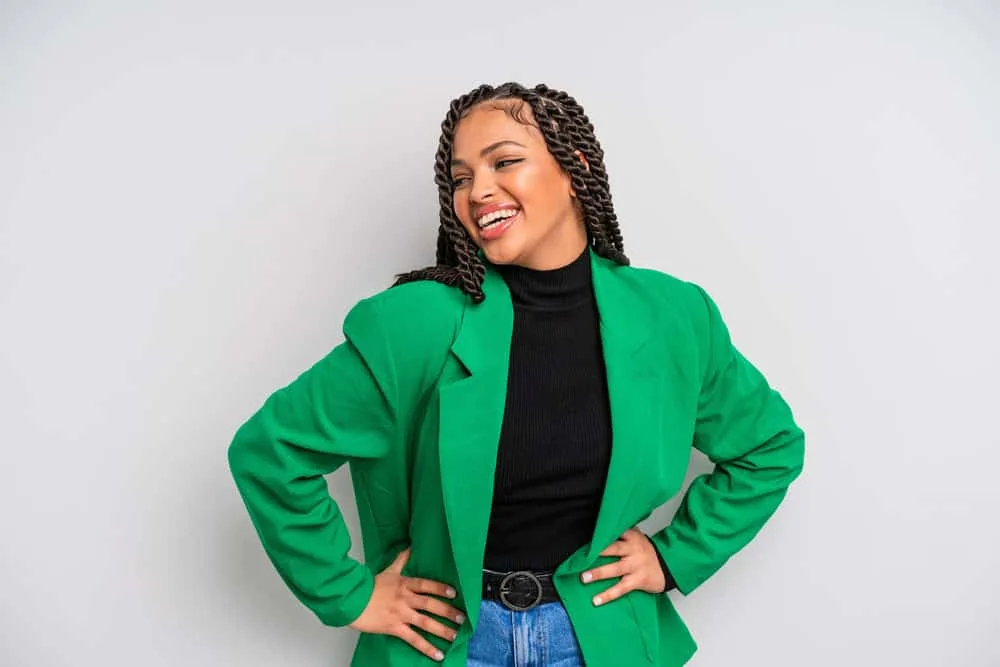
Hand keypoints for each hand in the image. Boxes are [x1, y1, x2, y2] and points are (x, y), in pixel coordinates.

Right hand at [350, 548, 464, 661]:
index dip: (440, 588)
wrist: (351, 600)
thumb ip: (401, 560)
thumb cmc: (368, 586)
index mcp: (404, 584)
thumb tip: (410, 547)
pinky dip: (426, 647)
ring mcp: (401, 614)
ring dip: (442, 630)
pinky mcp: (394, 628)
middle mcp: (405, 599)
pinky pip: (414, 639)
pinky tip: (438, 654)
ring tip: (454, 635)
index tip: (454, 593)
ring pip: (425, 622)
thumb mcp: (388, 571)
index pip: (426, 585)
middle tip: (461, 618)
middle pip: (430, 604)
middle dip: (447, 611)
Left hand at [580, 528, 665, 605]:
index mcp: (632, 537)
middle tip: (583, 555)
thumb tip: (599, 530)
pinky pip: (621, 588)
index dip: (602, 533)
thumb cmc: (646, 552)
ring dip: (599, 573)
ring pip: (615, 569)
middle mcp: (633, 550)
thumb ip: (621, 533)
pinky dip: (608, 595)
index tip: (587, 536)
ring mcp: (636, 566)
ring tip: (584, 578)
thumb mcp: (637, 537)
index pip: (615, 531)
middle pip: (614, 548)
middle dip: (598, 552)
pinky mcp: (638, 580)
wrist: (669, 565)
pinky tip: (597, 600)